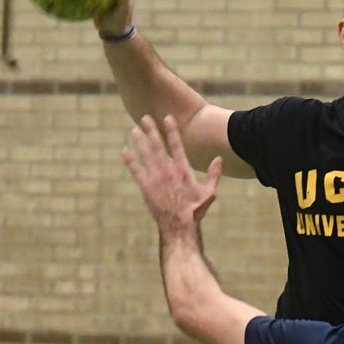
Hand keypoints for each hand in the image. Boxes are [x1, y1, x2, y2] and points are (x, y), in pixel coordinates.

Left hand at [122, 114, 221, 230]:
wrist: (178, 225)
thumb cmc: (194, 210)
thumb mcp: (209, 193)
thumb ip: (214, 174)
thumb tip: (219, 159)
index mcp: (183, 169)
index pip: (177, 145)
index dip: (171, 130)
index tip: (167, 118)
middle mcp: (167, 170)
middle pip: (157, 145)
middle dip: (151, 130)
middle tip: (144, 118)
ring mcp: (155, 177)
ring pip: (145, 154)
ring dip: (139, 141)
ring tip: (134, 130)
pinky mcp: (145, 186)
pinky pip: (135, 170)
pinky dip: (130, 160)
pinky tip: (125, 151)